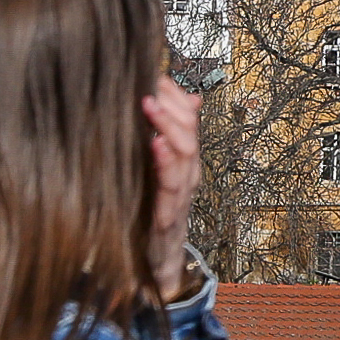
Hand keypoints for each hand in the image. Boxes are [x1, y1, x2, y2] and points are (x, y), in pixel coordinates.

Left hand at [144, 75, 201, 293]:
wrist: (153, 268)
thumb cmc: (149, 218)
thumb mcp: (152, 176)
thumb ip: (158, 143)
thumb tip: (169, 106)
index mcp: (182, 162)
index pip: (187, 118)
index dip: (174, 93)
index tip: (153, 71)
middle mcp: (187, 174)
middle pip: (190, 130)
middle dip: (172, 103)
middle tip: (149, 82)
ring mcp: (180, 195)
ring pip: (187, 152)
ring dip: (169, 125)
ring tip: (149, 103)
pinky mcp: (168, 215)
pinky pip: (172, 185)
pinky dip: (166, 162)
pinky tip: (154, 145)